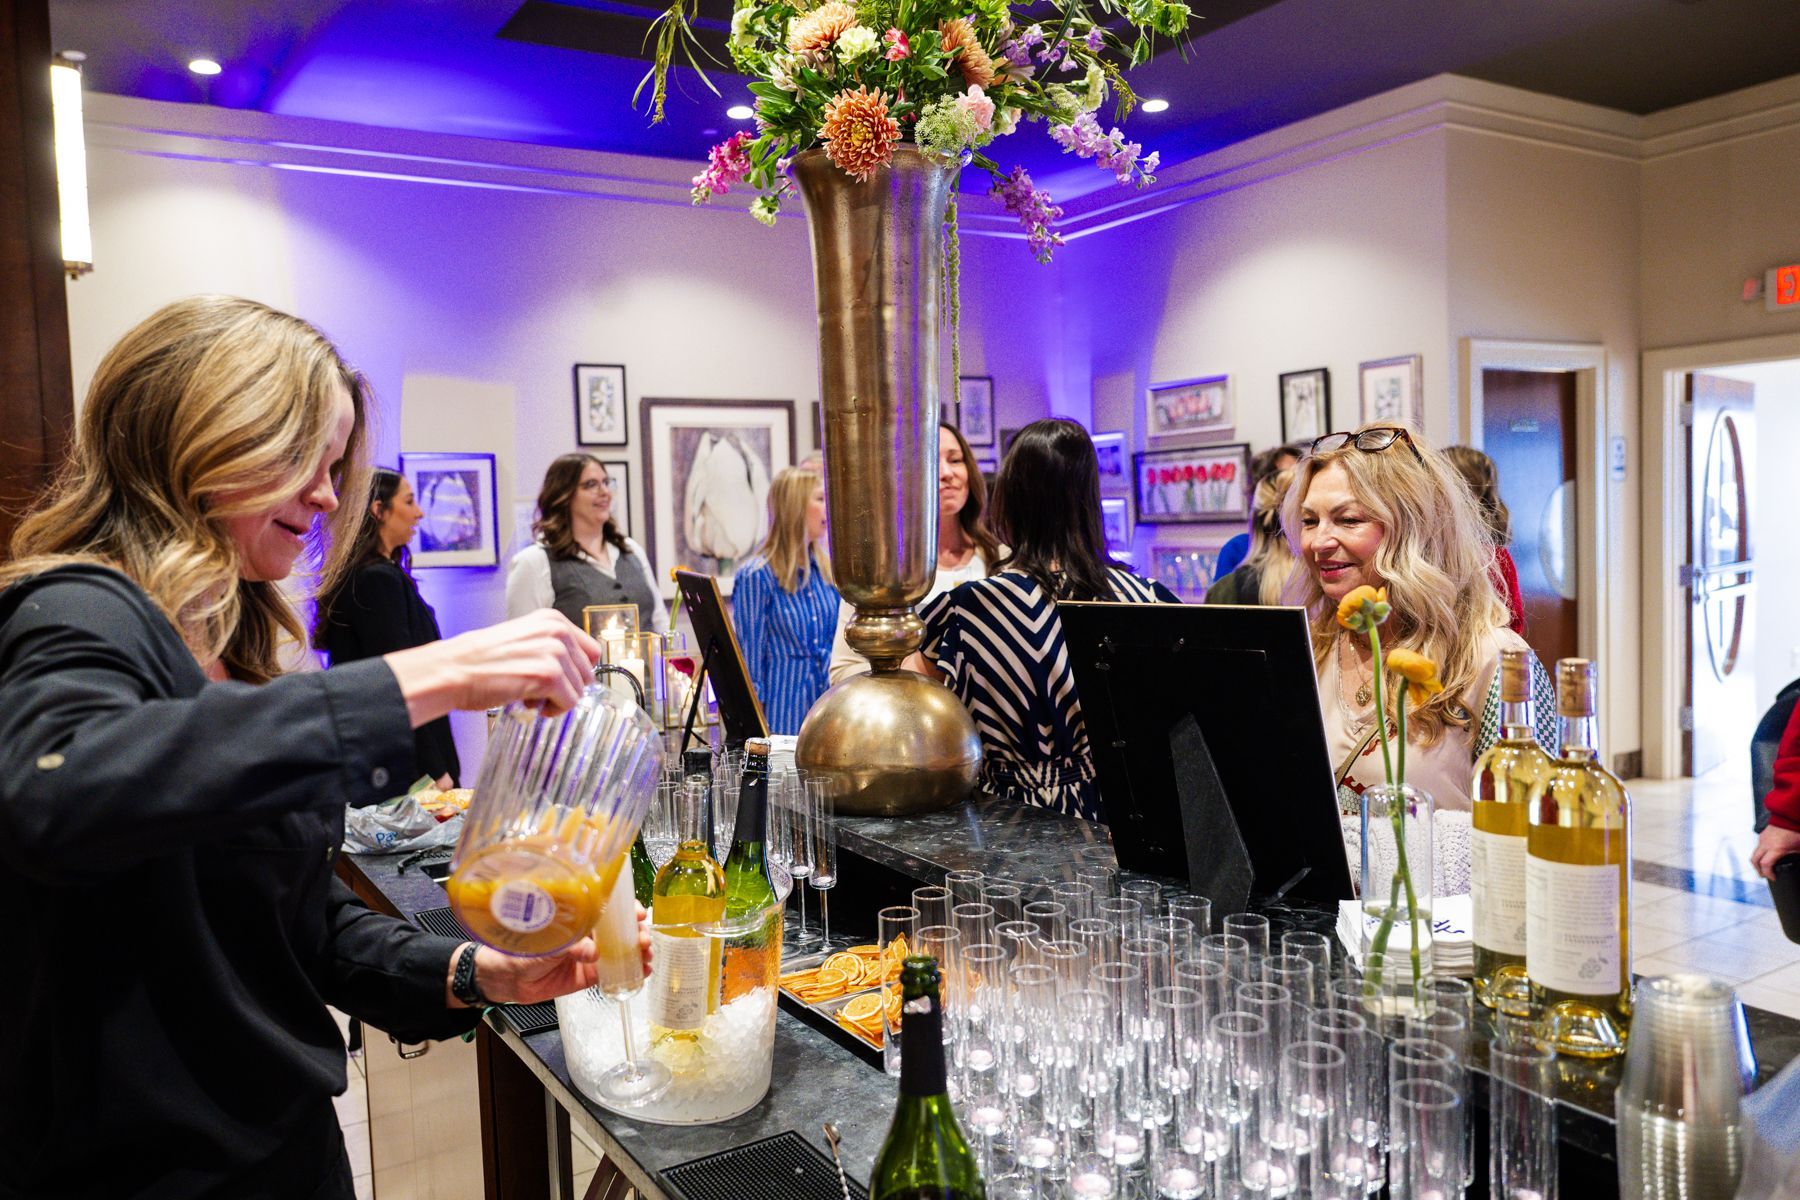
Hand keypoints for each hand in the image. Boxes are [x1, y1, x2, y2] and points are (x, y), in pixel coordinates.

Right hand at [385, 610, 601, 725]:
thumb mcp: (523, 639)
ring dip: (557, 699)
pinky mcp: (549, 676)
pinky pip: (568, 703)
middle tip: (536, 689)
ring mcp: (554, 653)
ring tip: (529, 694)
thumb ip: (550, 647)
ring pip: (578, 690)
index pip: (590, 651)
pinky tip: (529, 703)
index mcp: (552, 619)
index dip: (575, 670)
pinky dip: (552, 710)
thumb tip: (575, 670)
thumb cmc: (481, 660)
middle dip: (566, 686)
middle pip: (586, 673)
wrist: (453, 670)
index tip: (558, 679)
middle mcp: (557, 631)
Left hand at [449, 907, 653, 1007]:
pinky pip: (613, 974)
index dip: (627, 911)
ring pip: (621, 952)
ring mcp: (589, 956)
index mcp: (578, 918)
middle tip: (643, 939)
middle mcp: (587, 934)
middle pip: (621, 930)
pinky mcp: (587, 977)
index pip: (609, 910)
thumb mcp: (549, 940)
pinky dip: (630, 973)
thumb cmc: (520, 948)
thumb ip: (573, 946)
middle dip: (637, 933)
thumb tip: (594, 953)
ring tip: (647, 956)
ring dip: (638, 952)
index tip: (639, 914)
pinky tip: (642, 972)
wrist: (505, 977)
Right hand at [1752, 824, 1799, 879]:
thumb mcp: (1798, 847)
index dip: (1768, 874)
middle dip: (1758, 870)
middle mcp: (1766, 844)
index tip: (1773, 877)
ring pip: (1755, 853)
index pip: (1765, 865)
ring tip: (1765, 866)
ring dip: (1758, 861)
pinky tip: (1768, 854)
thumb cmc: (1795, 829)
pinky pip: (1758, 846)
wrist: (1789, 816)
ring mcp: (1762, 839)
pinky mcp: (1762, 834)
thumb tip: (1799, 863)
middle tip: (1763, 875)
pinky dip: (1760, 853)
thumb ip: (1796, 855)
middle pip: (1754, 861)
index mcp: (1775, 849)